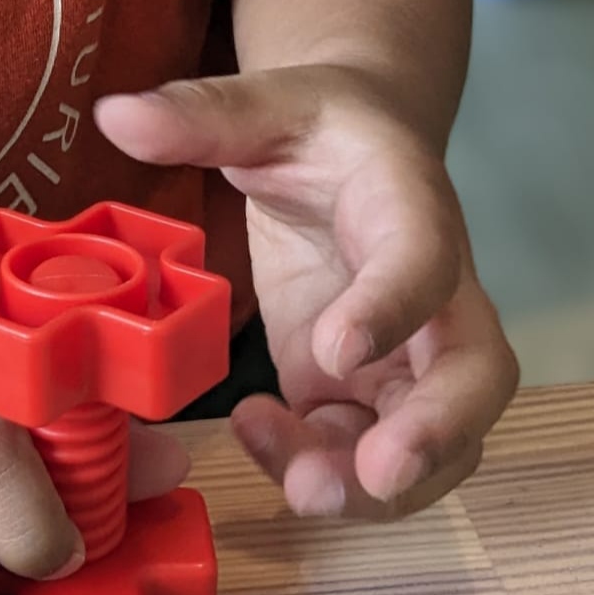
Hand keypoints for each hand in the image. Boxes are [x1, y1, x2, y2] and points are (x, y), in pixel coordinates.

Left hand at [96, 65, 517, 518]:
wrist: (349, 150)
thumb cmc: (316, 129)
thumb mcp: (263, 107)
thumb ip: (202, 115)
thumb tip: (118, 116)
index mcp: (411, 205)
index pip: (426, 259)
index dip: (392, 307)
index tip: (336, 348)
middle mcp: (434, 291)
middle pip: (476, 376)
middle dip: (436, 434)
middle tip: (378, 476)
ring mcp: (404, 352)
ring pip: (432, 441)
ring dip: (375, 483)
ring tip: (298, 487)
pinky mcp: (361, 389)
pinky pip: (363, 450)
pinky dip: (320, 464)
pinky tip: (256, 434)